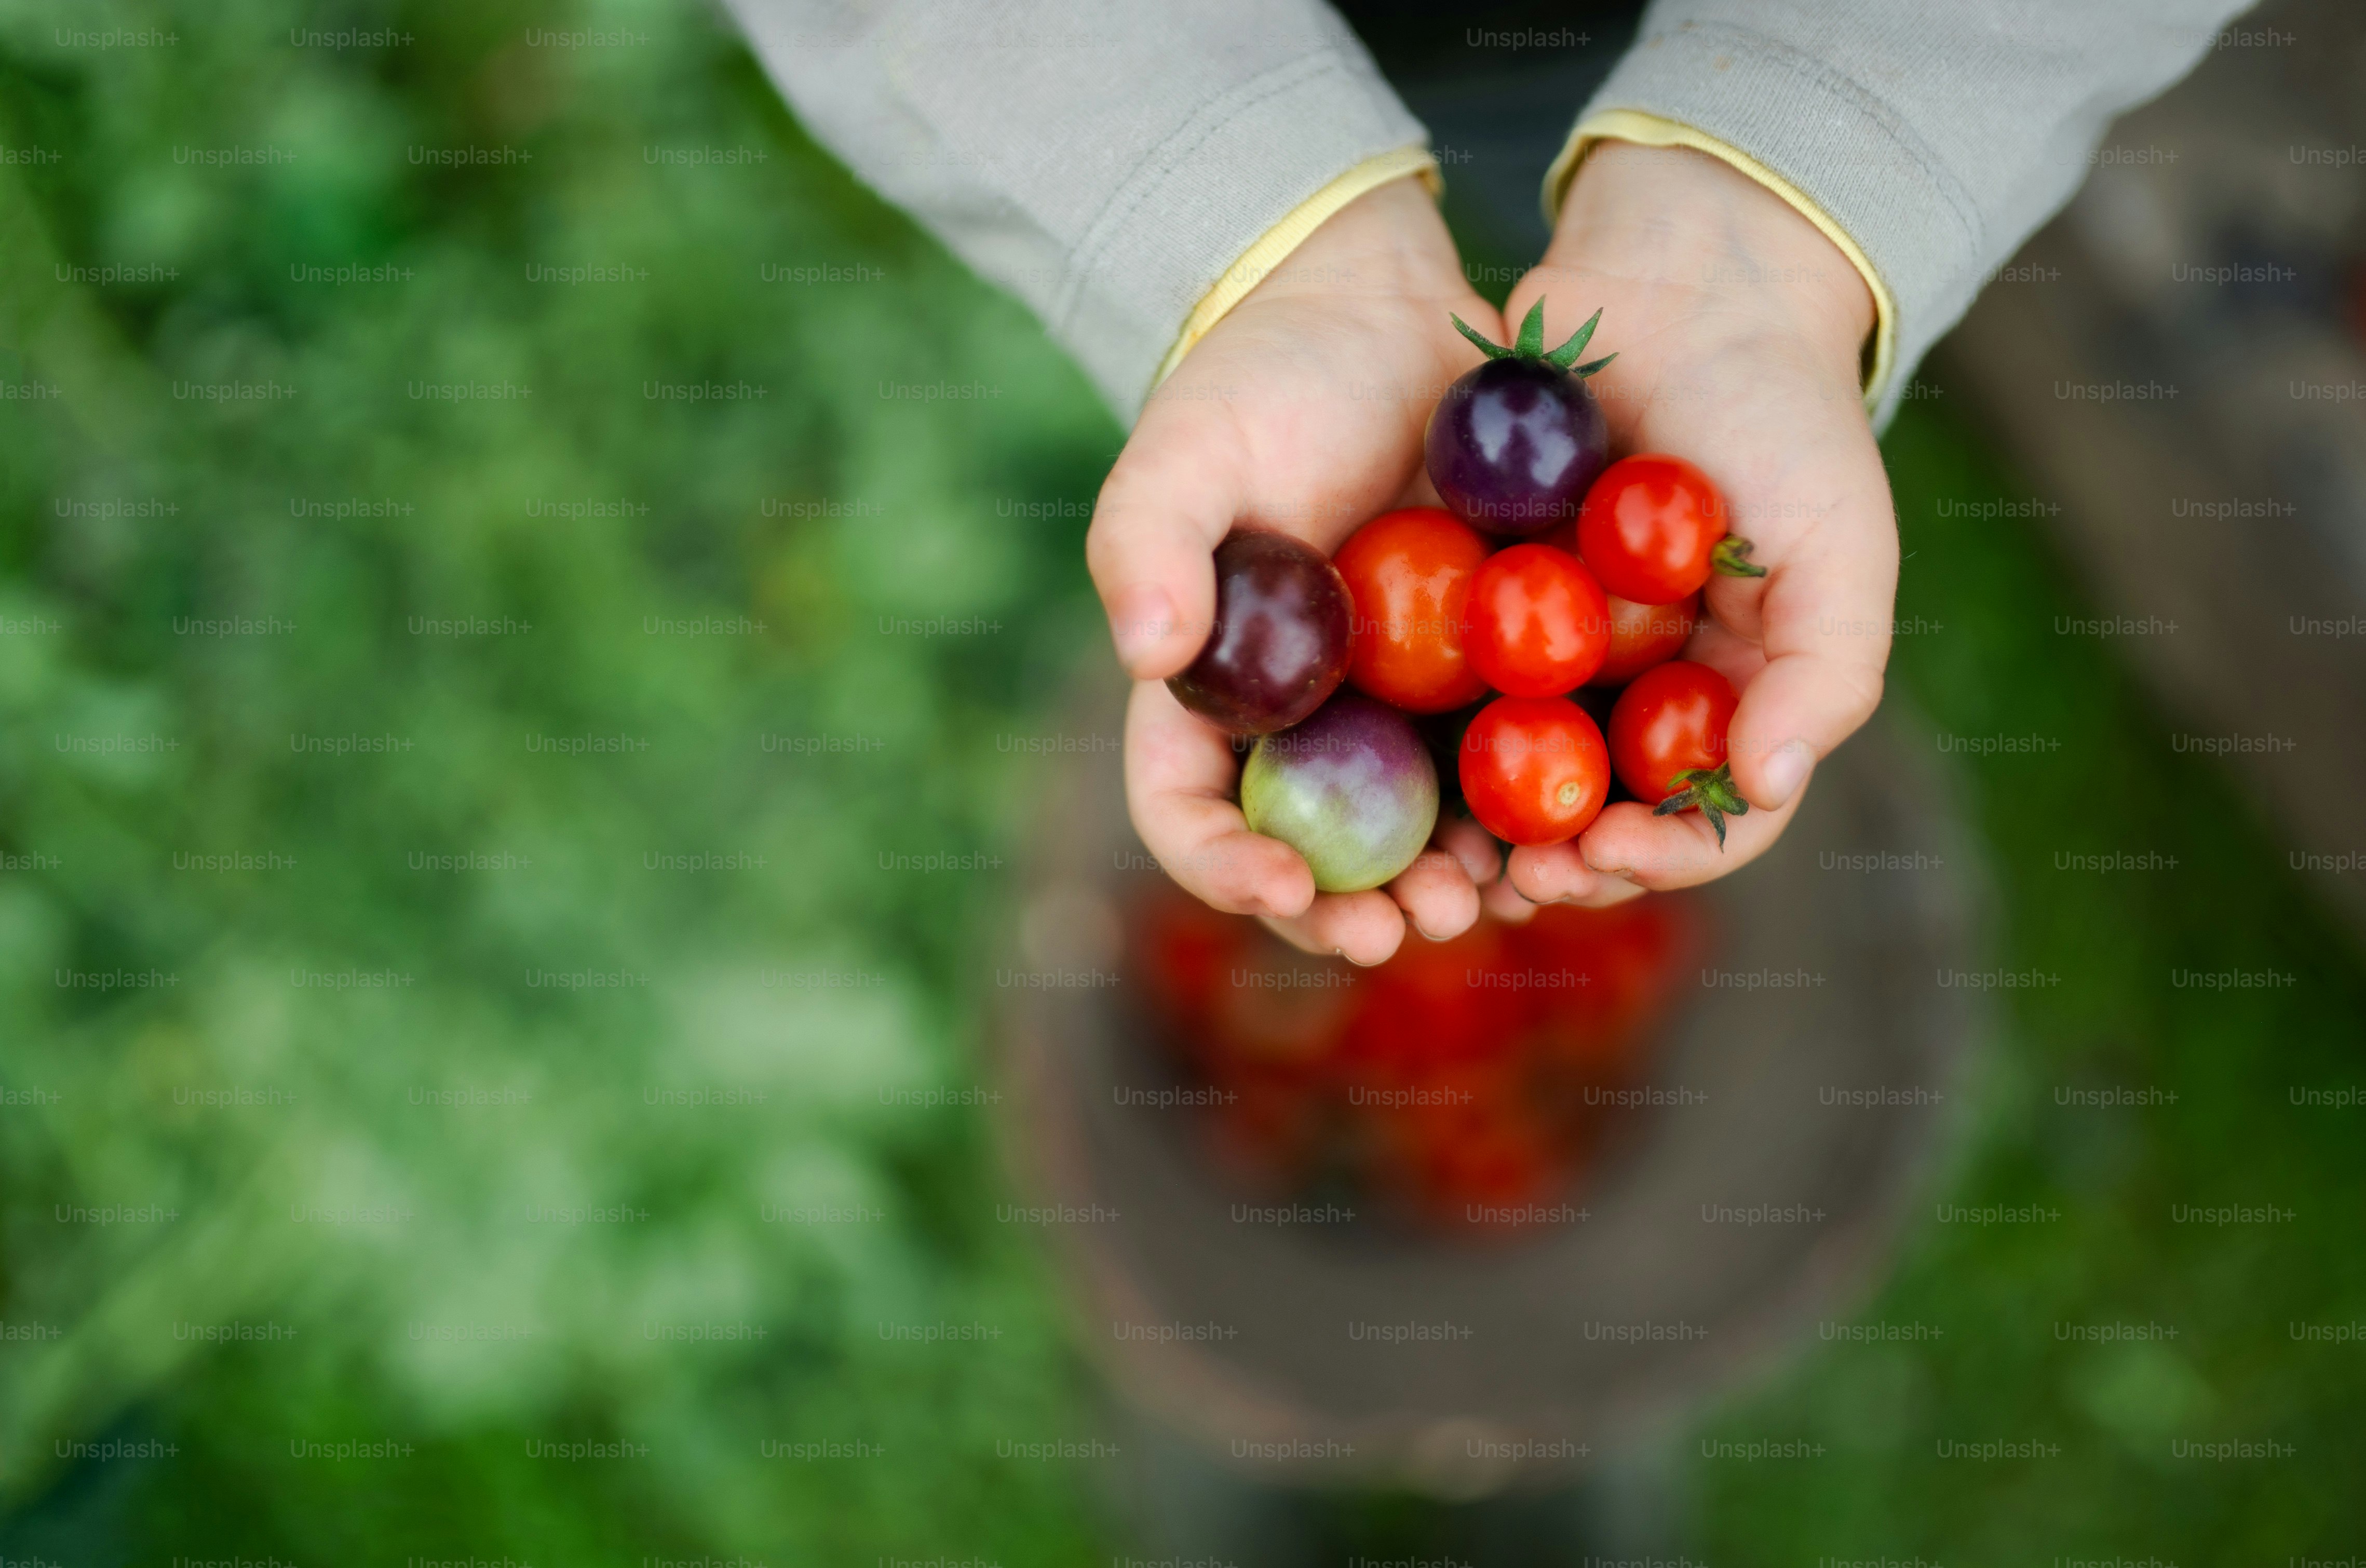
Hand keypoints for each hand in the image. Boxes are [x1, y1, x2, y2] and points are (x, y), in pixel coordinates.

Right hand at [1089, 177, 1513, 964]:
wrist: (1374, 318)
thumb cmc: (1258, 383)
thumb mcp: (1185, 448)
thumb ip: (1147, 544)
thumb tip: (1148, 650)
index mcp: (1210, 696)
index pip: (1188, 811)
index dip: (1224, 868)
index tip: (1284, 887)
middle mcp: (1298, 726)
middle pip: (1309, 859)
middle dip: (1353, 912)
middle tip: (1407, 924)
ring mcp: (1393, 709)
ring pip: (1412, 837)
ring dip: (1444, 883)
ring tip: (1484, 897)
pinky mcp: (1480, 678)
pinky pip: (1500, 770)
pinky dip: (1523, 814)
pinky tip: (1561, 831)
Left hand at [1498, 142, 1891, 908]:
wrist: (1689, 287)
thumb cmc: (1785, 418)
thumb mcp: (1840, 544)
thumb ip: (1823, 673)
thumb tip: (1767, 785)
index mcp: (1730, 698)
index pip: (1704, 820)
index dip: (1661, 857)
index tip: (1608, 854)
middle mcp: (1640, 691)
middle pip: (1599, 816)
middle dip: (1560, 863)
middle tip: (1516, 875)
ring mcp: (1557, 649)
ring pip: (1516, 771)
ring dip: (1485, 826)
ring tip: (1452, 850)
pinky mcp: (1481, 595)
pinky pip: (1449, 682)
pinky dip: (1427, 730)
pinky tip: (1392, 756)